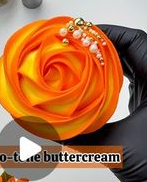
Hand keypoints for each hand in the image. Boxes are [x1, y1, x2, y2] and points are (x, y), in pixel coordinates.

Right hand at [64, 25, 146, 181]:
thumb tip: (45, 128)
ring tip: (80, 60)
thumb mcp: (115, 148)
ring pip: (133, 67)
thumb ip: (80, 136)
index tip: (80, 34)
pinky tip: (94, 84)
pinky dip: (114, 80)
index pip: (135, 41)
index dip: (107, 32)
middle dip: (102, 46)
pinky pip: (133, 84)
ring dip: (108, 62)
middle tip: (73, 45)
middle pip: (132, 51)